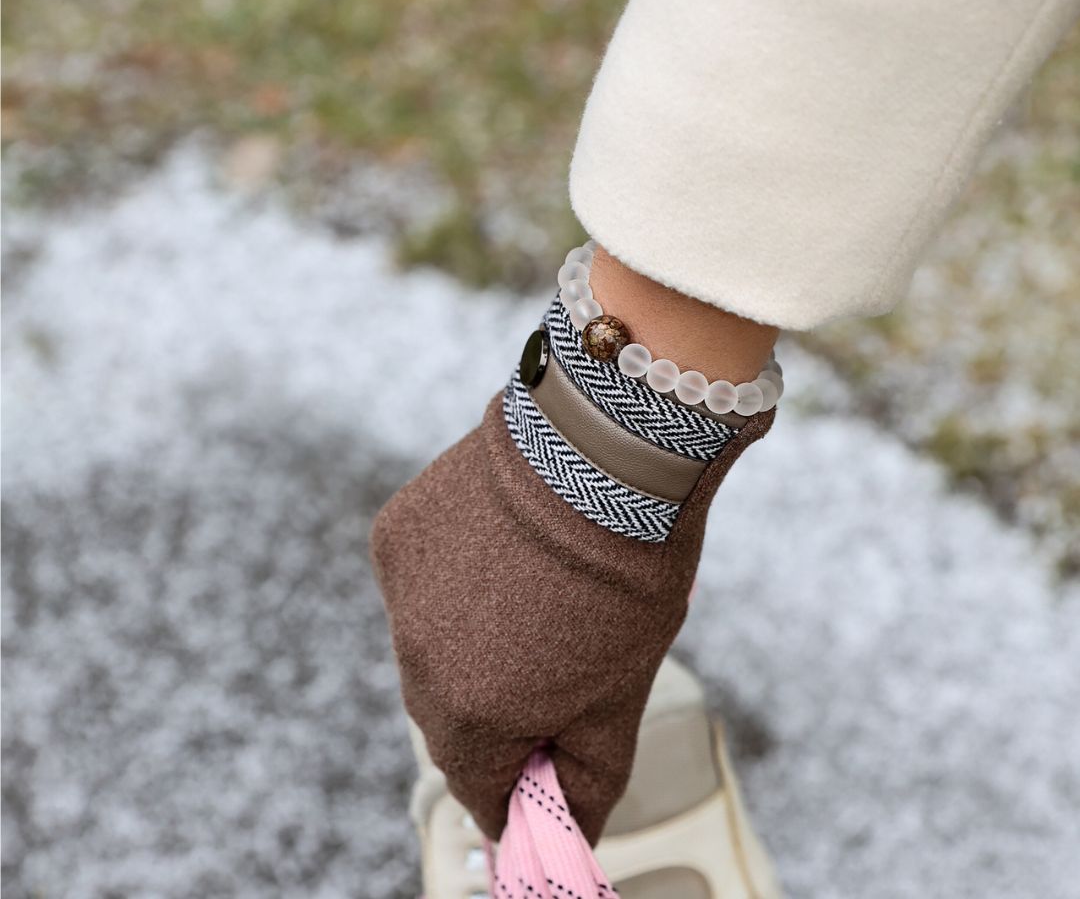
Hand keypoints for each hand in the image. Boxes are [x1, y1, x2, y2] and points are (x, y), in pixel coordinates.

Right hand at [370, 392, 772, 842]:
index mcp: (473, 713)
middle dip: (497, 709)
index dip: (520, 782)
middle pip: (451, 721)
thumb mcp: (622, 692)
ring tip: (531, 592)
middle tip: (555, 659)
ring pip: (428, 652)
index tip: (549, 757)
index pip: (479, 788)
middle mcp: (417, 660)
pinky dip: (449, 584)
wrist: (605, 444)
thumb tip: (569, 833)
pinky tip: (499, 552)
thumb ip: (586, 778)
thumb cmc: (627, 569)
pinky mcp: (393, 535)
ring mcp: (399, 592)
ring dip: (468, 642)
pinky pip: (416, 589)